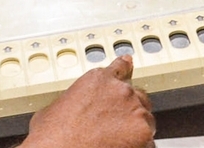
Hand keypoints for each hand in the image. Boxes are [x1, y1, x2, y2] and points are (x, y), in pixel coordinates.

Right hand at [22, 55, 154, 147]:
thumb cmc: (53, 136)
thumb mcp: (53, 109)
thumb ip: (71, 101)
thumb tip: (67, 110)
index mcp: (98, 80)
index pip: (120, 67)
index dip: (125, 68)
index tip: (129, 64)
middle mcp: (120, 90)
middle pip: (136, 95)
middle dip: (129, 109)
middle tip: (116, 125)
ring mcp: (134, 110)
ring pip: (146, 118)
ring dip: (136, 128)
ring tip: (118, 142)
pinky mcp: (143, 132)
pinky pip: (150, 140)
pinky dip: (141, 146)